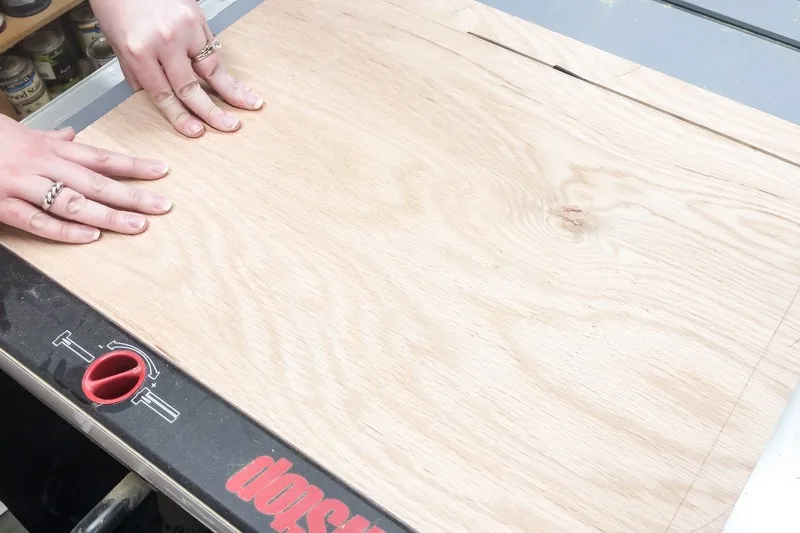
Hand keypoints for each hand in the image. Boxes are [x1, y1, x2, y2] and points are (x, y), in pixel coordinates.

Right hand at [0, 115, 171, 243]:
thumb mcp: (18, 131)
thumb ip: (48, 138)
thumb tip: (72, 135)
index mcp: (48, 149)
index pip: (100, 157)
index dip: (133, 165)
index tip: (162, 171)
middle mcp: (40, 165)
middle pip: (95, 181)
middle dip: (132, 195)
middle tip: (163, 206)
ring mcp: (20, 186)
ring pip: (72, 202)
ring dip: (107, 216)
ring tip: (137, 226)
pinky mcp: (0, 205)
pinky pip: (37, 221)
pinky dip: (64, 231)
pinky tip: (90, 237)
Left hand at [90, 0, 262, 136]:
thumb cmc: (116, 2)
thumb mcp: (117, 42)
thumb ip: (136, 71)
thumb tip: (152, 95)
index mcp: (139, 51)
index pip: (164, 94)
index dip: (180, 117)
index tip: (195, 131)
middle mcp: (164, 41)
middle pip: (191, 86)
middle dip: (212, 112)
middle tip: (229, 126)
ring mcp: (185, 28)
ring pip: (211, 68)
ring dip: (233, 90)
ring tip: (250, 104)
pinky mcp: (198, 18)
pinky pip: (211, 48)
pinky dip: (221, 66)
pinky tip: (235, 82)